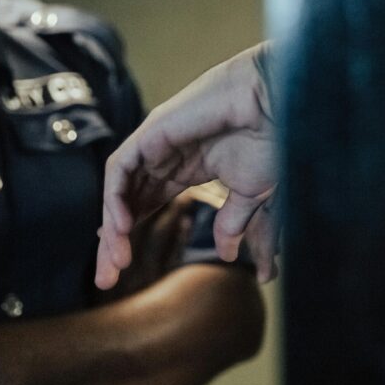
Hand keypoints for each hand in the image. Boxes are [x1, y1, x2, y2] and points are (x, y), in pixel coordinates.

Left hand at [96, 43, 278, 289]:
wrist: (277, 106)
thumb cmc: (271, 139)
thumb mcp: (251, 195)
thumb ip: (233, 223)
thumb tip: (226, 253)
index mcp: (187, 168)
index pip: (147, 205)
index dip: (132, 236)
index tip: (123, 270)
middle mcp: (165, 156)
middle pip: (127, 202)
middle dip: (114, 241)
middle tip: (108, 278)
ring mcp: (156, 143)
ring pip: (119, 188)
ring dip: (113, 226)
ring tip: (116, 259)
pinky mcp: (152, 132)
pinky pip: (119, 169)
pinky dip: (115, 198)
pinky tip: (122, 227)